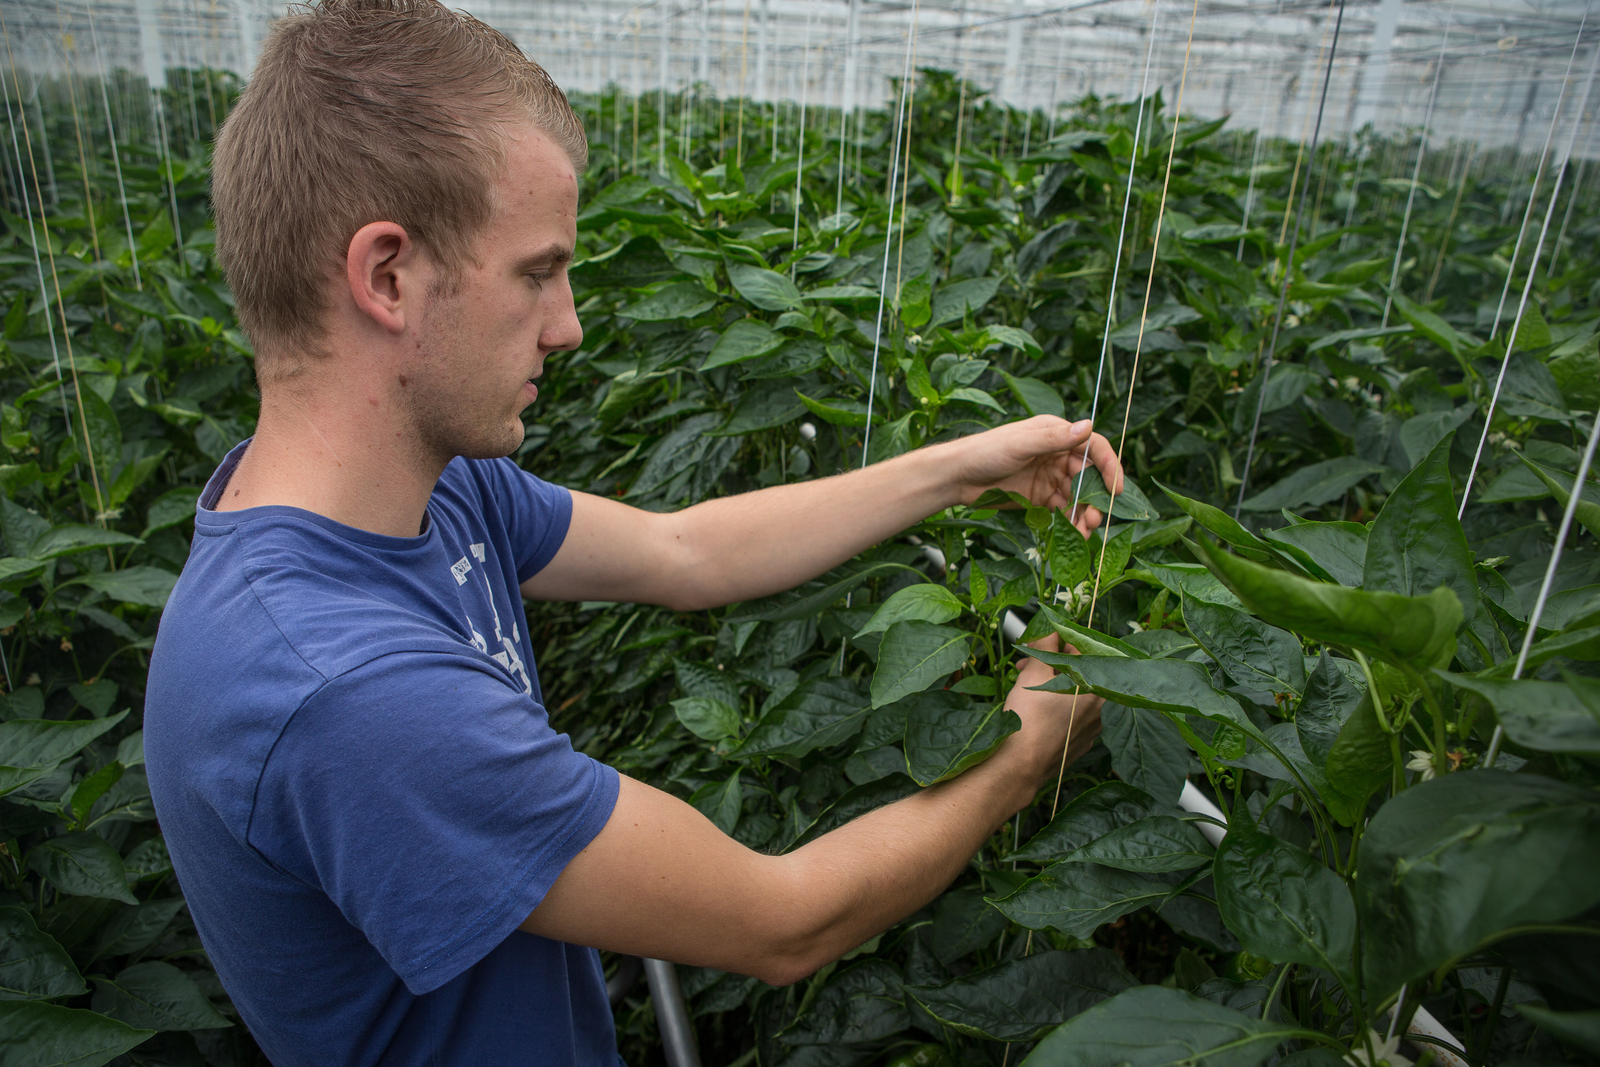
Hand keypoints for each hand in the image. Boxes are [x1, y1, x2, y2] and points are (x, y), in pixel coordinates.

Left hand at [945, 415, 1124, 536]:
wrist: (957, 477)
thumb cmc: (985, 452)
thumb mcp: (1019, 444)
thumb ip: (1053, 439)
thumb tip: (1087, 426)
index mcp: (1055, 434)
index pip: (1093, 447)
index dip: (1109, 466)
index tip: (1115, 489)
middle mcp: (1057, 454)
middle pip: (1089, 477)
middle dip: (1096, 498)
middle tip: (1096, 519)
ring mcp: (1050, 477)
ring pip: (1078, 497)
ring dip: (1085, 514)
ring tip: (1084, 532)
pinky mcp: (1041, 497)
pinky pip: (1063, 510)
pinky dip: (1071, 522)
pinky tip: (1073, 535)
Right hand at [991, 633, 1103, 804]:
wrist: (1018, 767)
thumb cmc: (1028, 720)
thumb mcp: (1034, 675)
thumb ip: (1046, 648)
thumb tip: (1051, 631)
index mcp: (1097, 690)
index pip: (1086, 654)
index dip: (1062, 643)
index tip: (1042, 642)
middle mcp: (1100, 712)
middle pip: (1079, 677)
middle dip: (1052, 665)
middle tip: (1026, 663)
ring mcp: (1091, 731)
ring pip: (1074, 698)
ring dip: (1053, 686)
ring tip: (1026, 686)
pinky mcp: (1078, 746)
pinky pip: (1070, 718)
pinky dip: (1056, 709)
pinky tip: (1035, 710)